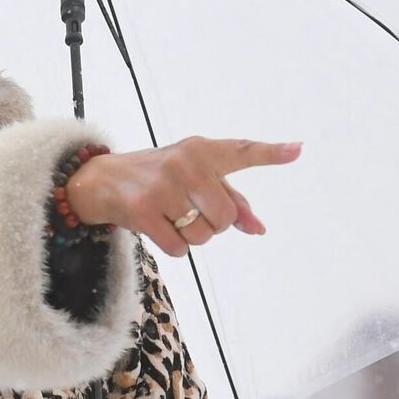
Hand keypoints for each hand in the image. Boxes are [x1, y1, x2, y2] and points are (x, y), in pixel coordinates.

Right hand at [66, 137, 301, 255]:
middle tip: (191, 213)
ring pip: (202, 235)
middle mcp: (184, 163)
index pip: (241, 151)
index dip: (271, 153)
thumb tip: (257, 228)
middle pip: (225, 216)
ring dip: (190, 237)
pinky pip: (179, 248)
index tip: (298, 150)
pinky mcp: (142, 209)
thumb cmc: (157, 178)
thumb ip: (229, 199)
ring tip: (169, 216)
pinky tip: (158, 227)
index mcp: (202, 150)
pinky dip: (174, 247)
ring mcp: (162, 185)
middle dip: (213, 225)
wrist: (99, 180)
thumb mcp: (193, 179)